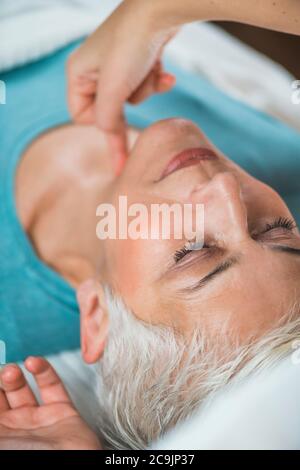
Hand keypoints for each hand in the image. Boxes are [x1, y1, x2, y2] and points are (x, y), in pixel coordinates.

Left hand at [0, 357, 100, 449]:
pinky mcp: (62, 412)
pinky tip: (33, 362)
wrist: (68, 469)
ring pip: (22, 389)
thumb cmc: (23, 458)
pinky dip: (43, 370)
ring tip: (11, 370)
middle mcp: (13, 429)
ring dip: (13, 375)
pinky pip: (52, 385)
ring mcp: (38, 420)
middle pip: (0, 396)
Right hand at [67, 0, 176, 171]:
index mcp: (78, 74)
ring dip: (145, 89)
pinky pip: (145, 83)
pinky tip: (167, 75)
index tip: (120, 131)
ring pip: (130, 98)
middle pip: (109, 109)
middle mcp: (94, 69)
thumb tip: (110, 138)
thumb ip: (107, 120)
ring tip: (151, 72)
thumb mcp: (113, 89)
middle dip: (128, 104)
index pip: (82, 116)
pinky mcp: (138, 60)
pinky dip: (156, 80)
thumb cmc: (131, 45)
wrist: (160, 11)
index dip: (102, 124)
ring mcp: (117, 64)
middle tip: (139, 112)